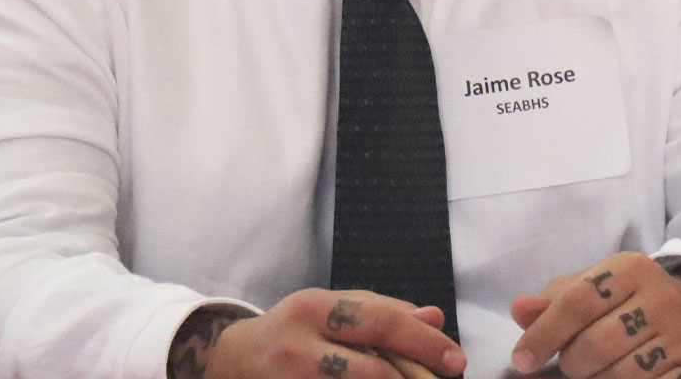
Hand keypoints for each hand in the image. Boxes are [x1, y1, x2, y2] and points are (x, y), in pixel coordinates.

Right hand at [167, 290, 466, 378]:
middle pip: (369, 367)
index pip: (380, 320)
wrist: (225, 361)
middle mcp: (298, 344)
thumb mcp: (330, 309)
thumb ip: (381, 311)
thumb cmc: (291, 332)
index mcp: (314, 307)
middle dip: (414, 377)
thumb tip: (434, 318)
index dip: (424, 342)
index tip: (455, 359)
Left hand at [509, 252, 680, 378]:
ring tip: (600, 370)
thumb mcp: (593, 289)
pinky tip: (626, 378)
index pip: (577, 302)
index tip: (522, 359)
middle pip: (595, 344)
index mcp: (631, 269)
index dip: (543, 334)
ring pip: (621, 374)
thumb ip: (554, 301)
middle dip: (573, 362)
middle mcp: (662, 296)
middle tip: (574, 363)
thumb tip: (521, 309)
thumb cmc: (629, 302)